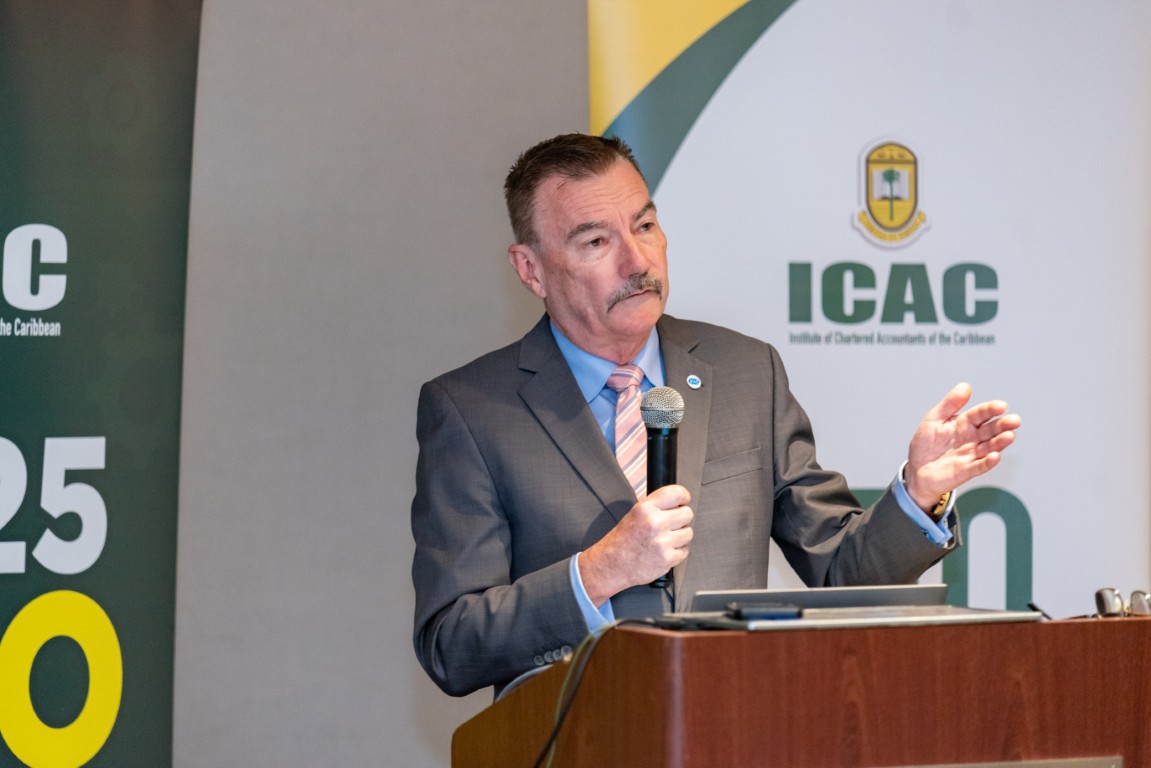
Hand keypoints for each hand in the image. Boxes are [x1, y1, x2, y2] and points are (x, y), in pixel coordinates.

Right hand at [577, 485, 692, 606]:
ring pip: (688, 533)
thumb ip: (656, 506)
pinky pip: (685, 551)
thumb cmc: (623, 540)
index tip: (683, 501)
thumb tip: (679, 501)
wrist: (611, 565)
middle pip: (687, 513)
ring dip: (680, 536)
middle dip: (681, 519)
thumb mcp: (635, 513)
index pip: (677, 493)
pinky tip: (663, 551)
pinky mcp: (667, 559)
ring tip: (664, 540)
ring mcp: (662, 542)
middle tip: (670, 525)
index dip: (683, 497)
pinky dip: (677, 552)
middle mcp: (654, 523)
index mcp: (645, 508)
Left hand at [905, 382, 1020, 512]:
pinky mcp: (966, 471)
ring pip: (989, 447)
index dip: (990, 409)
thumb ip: (949, 404)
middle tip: (1014, 420)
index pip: (980, 414)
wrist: (916, 470)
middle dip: (1003, 425)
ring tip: (1009, 436)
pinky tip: (995, 456)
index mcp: (964, 424)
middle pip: (990, 430)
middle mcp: (972, 439)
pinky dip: (987, 462)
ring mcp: (971, 455)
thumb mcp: (933, 420)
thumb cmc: (926, 444)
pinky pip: (979, 466)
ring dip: (1000, 442)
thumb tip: (965, 386)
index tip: (1002, 405)